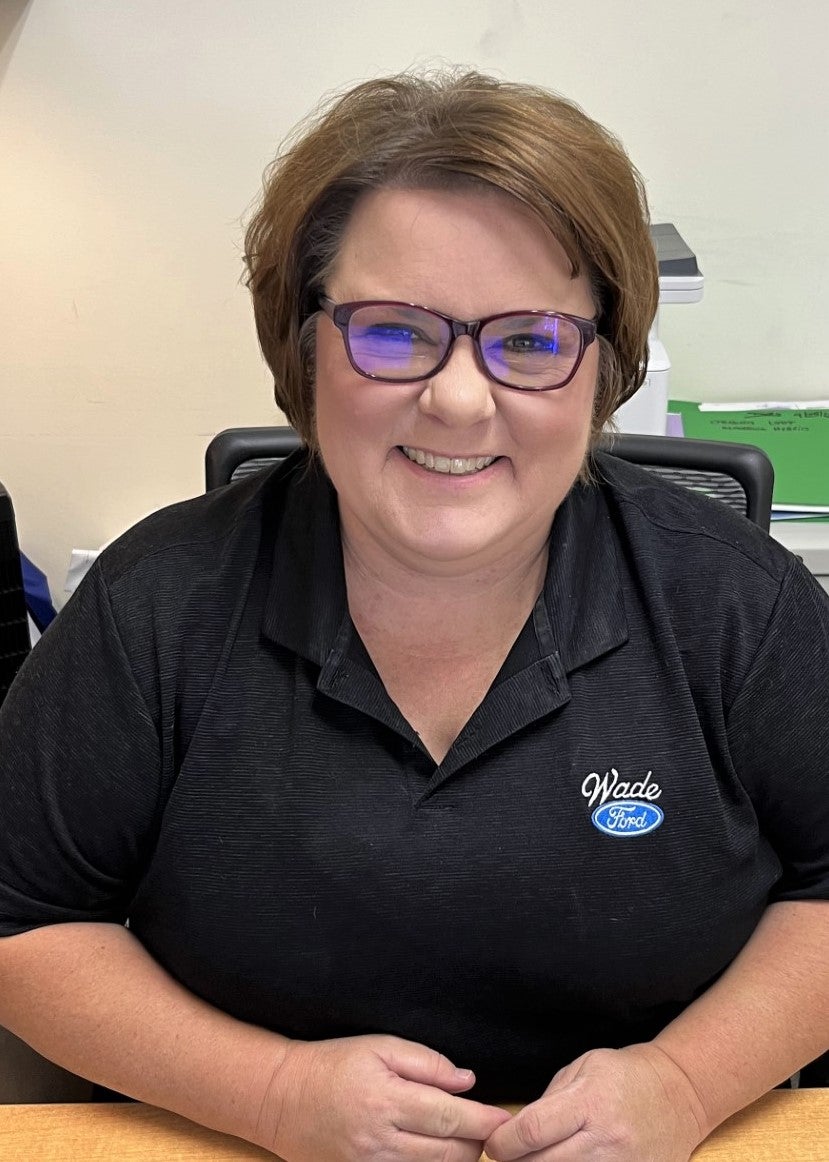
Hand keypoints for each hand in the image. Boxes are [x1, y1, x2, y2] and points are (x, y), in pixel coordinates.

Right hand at [257, 1032, 511, 1160]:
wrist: (282, 1099)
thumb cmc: (334, 1064)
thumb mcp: (379, 1048)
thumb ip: (427, 1063)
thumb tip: (468, 1081)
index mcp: (386, 1100)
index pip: (449, 1117)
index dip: (483, 1121)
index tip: (505, 1120)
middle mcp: (379, 1141)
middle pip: (448, 1153)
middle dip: (476, 1142)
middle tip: (489, 1127)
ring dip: (457, 1159)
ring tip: (465, 1139)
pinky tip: (436, 1154)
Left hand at [484, 1043, 707, 1160]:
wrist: (679, 1094)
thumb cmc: (625, 1075)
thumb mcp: (582, 1068)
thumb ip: (548, 1101)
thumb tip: (514, 1131)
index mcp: (589, 1102)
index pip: (532, 1131)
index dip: (503, 1143)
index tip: (493, 1144)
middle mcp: (605, 1140)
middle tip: (508, 1156)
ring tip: (535, 1158)